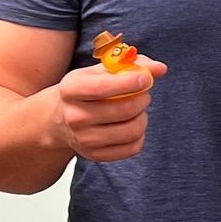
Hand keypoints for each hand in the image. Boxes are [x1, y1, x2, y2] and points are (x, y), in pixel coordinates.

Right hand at [51, 59, 167, 163]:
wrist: (60, 118)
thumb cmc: (86, 89)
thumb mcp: (100, 71)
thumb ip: (131, 65)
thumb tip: (160, 68)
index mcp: (71, 90)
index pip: (103, 88)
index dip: (130, 82)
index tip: (146, 78)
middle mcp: (75, 116)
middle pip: (124, 110)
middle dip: (143, 99)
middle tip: (143, 93)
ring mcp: (84, 139)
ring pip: (132, 130)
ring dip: (143, 117)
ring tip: (137, 110)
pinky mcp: (96, 155)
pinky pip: (133, 147)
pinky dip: (140, 135)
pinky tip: (131, 124)